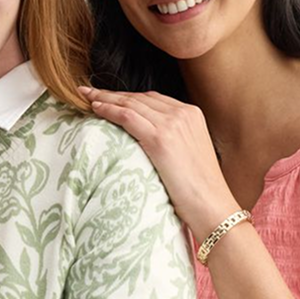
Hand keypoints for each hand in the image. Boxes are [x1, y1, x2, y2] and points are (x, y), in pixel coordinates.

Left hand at [78, 86, 238, 241]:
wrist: (213, 207)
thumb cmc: (200, 190)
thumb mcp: (189, 154)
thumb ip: (173, 139)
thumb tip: (146, 140)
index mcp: (192, 114)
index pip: (152, 99)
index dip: (128, 97)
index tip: (109, 97)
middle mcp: (183, 113)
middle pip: (139, 97)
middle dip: (112, 94)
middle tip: (89, 91)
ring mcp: (173, 123)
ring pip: (130, 103)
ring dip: (105, 98)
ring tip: (86, 97)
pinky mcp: (160, 138)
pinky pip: (127, 117)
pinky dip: (109, 110)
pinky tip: (95, 109)